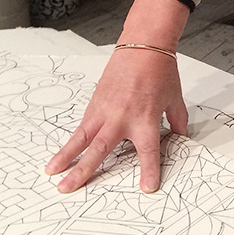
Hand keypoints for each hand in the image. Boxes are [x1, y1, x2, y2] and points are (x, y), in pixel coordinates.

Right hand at [45, 0, 190, 192]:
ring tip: (52, 172)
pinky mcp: (95, 102)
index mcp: (146, 119)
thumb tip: (181, 136)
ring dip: (66, 156)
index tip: (148, 188)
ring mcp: (105, 110)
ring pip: (81, 138)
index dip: (149, 170)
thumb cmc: (160, 71)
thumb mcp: (174, 98)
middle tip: (68, 188)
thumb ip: (177, 120)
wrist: (143, 46)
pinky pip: (83, 125)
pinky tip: (62, 152)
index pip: (148, 151)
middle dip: (83, 171)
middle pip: (100, 150)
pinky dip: (72, 140)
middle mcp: (121, 118)